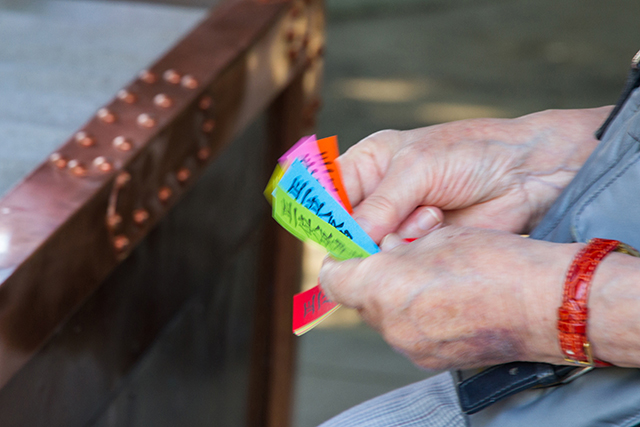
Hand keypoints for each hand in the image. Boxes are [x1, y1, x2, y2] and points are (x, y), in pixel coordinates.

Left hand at [320, 226, 579, 369]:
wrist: (545, 303)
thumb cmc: (495, 262)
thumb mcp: (436, 236)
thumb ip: (396, 245)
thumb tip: (383, 250)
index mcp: (385, 287)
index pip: (333, 279)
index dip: (341, 260)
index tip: (354, 249)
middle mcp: (391, 325)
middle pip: (359, 299)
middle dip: (373, 276)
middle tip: (400, 255)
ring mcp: (412, 348)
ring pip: (384, 317)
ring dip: (395, 296)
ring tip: (431, 276)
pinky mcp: (432, 361)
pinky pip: (408, 333)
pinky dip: (415, 316)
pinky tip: (446, 299)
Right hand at [339, 107, 610, 242]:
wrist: (526, 174)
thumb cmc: (471, 154)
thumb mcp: (418, 167)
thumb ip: (379, 204)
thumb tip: (347, 241)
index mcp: (367, 164)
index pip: (325, 194)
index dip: (323, 213)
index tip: (333, 229)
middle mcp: (377, 195)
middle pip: (344, 228)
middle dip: (362, 231)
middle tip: (387, 226)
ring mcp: (399, 223)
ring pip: (371, 249)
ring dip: (396, 237)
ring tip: (431, 214)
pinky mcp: (420, 246)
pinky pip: (399, 259)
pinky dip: (414, 248)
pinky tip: (438, 225)